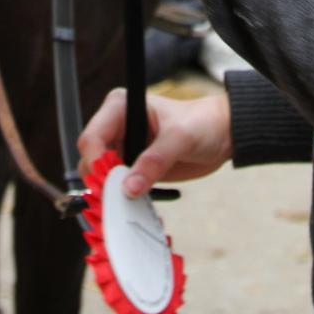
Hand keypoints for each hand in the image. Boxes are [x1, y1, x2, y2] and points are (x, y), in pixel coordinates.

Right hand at [79, 86, 232, 197]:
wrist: (222, 135)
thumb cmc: (202, 123)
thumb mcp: (180, 138)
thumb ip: (154, 162)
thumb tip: (129, 188)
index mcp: (120, 107)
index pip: (93, 136)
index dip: (95, 161)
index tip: (107, 183)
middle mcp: (117, 127)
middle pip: (91, 159)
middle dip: (100, 181)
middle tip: (116, 199)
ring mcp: (124, 148)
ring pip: (101, 176)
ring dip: (110, 193)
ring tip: (126, 205)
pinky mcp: (133, 167)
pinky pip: (118, 187)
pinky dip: (121, 198)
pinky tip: (133, 206)